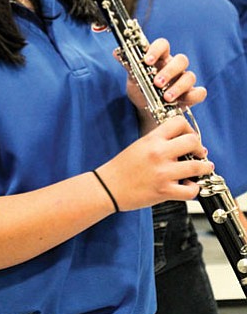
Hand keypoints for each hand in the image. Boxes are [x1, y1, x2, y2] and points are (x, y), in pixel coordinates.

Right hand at [96, 115, 212, 210]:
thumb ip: (159, 141)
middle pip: (193, 141)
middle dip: (200, 148)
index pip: (179, 122)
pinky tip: (189, 186)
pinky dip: (194, 189)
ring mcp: (163, 172)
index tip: (190, 136)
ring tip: (204, 168)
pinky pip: (191, 190)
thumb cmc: (122, 167)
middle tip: (199, 153)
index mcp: (152, 139)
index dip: (189, 128)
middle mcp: (159, 153)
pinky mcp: (164, 191)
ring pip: (197, 166)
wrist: (108, 187)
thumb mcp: (139, 145)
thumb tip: (180, 141)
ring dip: (204, 168)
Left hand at [121, 37, 206, 110]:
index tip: (147, 60)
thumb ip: (129, 66)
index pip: (163, 45)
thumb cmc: (141, 90)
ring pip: (190, 76)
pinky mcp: (191, 95)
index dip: (157, 49)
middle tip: (157, 83)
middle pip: (181, 59)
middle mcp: (174, 67)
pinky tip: (182, 102)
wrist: (147, 111)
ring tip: (166, 97)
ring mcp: (184, 80)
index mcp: (160, 58)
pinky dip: (193, 96)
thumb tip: (116, 52)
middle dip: (169, 71)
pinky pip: (200, 92)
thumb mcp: (133, 79)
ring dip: (178, 86)